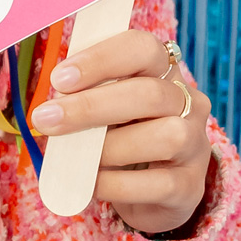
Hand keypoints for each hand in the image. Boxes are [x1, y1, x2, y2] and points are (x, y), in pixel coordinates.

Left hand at [30, 30, 212, 236]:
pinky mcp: (190, 186)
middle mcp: (188, 103)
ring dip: (109, 148)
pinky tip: (92, 183)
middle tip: (46, 119)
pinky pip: (158, 183)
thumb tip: (50, 106)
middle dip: (91, 107)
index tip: (59, 79)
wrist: (151, 192)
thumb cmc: (119, 138)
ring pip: (165, 137)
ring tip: (76, 158)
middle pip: (150, 93)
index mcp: (163, 72)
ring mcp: (195, 144)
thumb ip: (83, 98)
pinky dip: (116, 184)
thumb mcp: (103, 110)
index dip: (100, 60)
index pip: (143, 48)